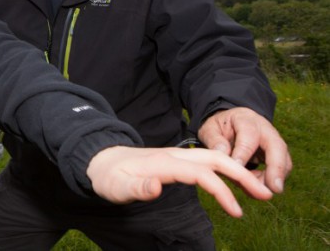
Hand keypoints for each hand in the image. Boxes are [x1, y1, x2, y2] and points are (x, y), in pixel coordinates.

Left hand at [87, 146, 273, 217]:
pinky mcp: (177, 160)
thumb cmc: (109, 177)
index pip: (200, 173)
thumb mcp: (117, 187)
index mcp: (163, 163)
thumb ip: (136, 189)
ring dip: (237, 171)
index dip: (220, 191)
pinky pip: (206, 161)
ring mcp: (176, 155)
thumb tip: (157, 188)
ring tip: (258, 188)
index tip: (237, 211)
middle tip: (265, 194)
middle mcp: (174, 155)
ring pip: (213, 157)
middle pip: (214, 158)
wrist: (100, 160)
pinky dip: (226, 169)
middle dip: (241, 174)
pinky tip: (236, 182)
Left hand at [198, 107, 291, 192]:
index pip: (248, 136)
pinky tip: (255, 187)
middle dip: (277, 167)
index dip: (244, 153)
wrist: (230, 124)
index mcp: (246, 120)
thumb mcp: (209, 128)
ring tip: (258, 191)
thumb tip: (222, 153)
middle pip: (277, 146)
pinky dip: (270, 181)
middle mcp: (265, 129)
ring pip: (284, 160)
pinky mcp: (277, 155)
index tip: (237, 168)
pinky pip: (281, 169)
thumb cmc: (219, 128)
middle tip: (274, 188)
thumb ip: (214, 139)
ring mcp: (274, 142)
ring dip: (274, 178)